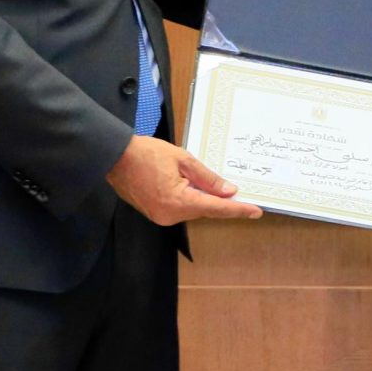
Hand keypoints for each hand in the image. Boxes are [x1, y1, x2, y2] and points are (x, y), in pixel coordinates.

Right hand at [108, 136, 264, 225]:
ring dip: (202, 198)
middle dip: (219, 200)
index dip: (238, 210)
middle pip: (204, 210)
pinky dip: (189, 199)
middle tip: (235, 190)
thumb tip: (228, 191)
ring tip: (203, 181)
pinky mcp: (155, 214)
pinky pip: (180, 209)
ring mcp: (161, 217)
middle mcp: (170, 215)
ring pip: (192, 210)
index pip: (216, 208)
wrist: (115, 157)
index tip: (255, 211)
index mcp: (178, 201)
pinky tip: (190, 186)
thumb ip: (208, 178)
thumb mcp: (182, 159)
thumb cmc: (146, 153)